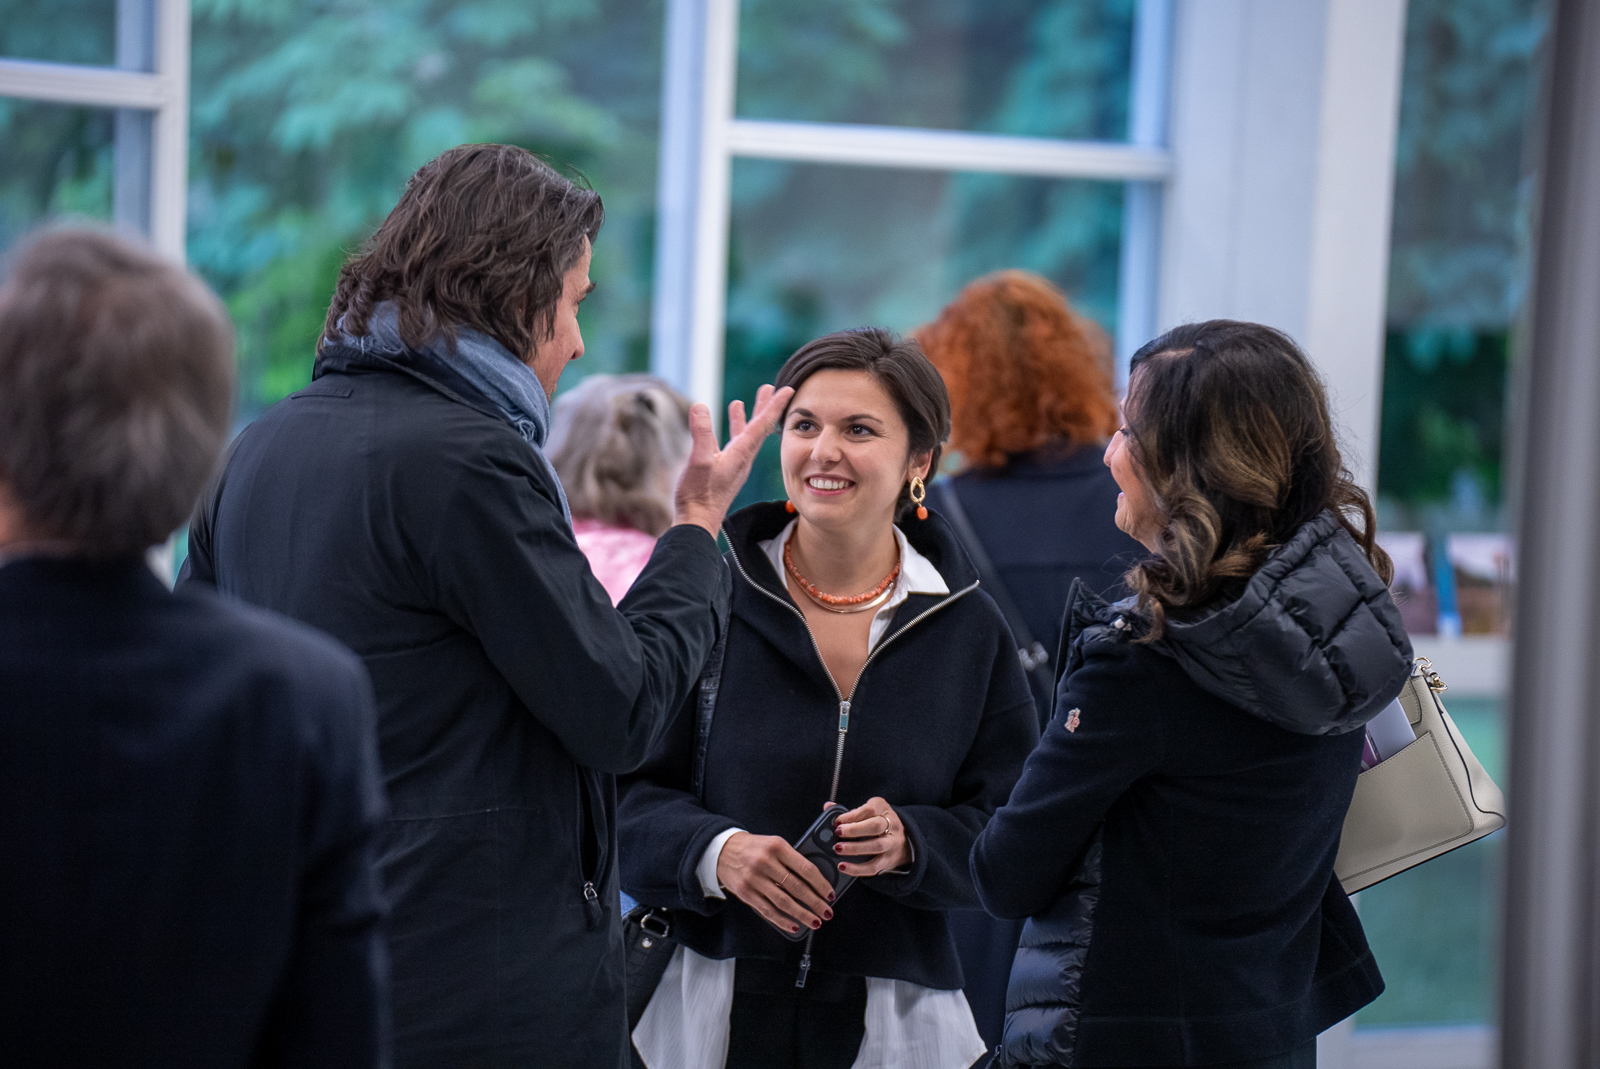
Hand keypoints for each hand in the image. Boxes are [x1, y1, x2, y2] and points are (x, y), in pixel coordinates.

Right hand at [674, 384, 793, 536]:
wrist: (698, 522)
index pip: (762, 424)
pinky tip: (719, 428)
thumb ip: (701, 434)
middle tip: (769, 387)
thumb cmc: (698, 495)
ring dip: (746, 417)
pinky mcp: (723, 471)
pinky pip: (730, 445)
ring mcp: (733, 465)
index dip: (775, 405)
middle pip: (757, 427)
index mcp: (741, 453)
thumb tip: (700, 405)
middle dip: (764, 406)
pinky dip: (728, 432)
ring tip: (742, 402)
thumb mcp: (699, 461)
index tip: (789, 389)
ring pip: (743, 435)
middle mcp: (741, 457)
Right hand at [715, 830, 835, 935]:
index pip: (806, 868)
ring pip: (784, 902)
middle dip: (816, 902)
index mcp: (777, 847)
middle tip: (828, 912)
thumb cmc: (754, 847)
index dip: (821, 884)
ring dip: (802, 914)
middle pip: (797, 887)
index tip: (830, 894)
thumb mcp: (774, 844)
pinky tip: (794, 925)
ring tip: (815, 922)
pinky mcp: (745, 893)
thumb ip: (792, 859)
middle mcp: (765, 862)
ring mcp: (754, 879)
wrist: (722, 849)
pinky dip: (783, 920)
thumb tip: (815, 882)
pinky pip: (767, 910)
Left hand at [832, 797, 911, 876]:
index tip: (837, 821)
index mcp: (882, 809)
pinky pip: (873, 867)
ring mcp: (891, 844)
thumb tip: (828, 806)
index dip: (851, 816)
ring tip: (838, 849)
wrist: (903, 841)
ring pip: (876, 846)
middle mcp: (891, 825)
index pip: (868, 810)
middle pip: (875, 826)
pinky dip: (857, 869)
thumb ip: (848, 811)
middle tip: (837, 833)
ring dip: (855, 848)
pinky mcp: (888, 861)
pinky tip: (843, 866)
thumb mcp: (867, 811)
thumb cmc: (876, 823)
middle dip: (855, 830)